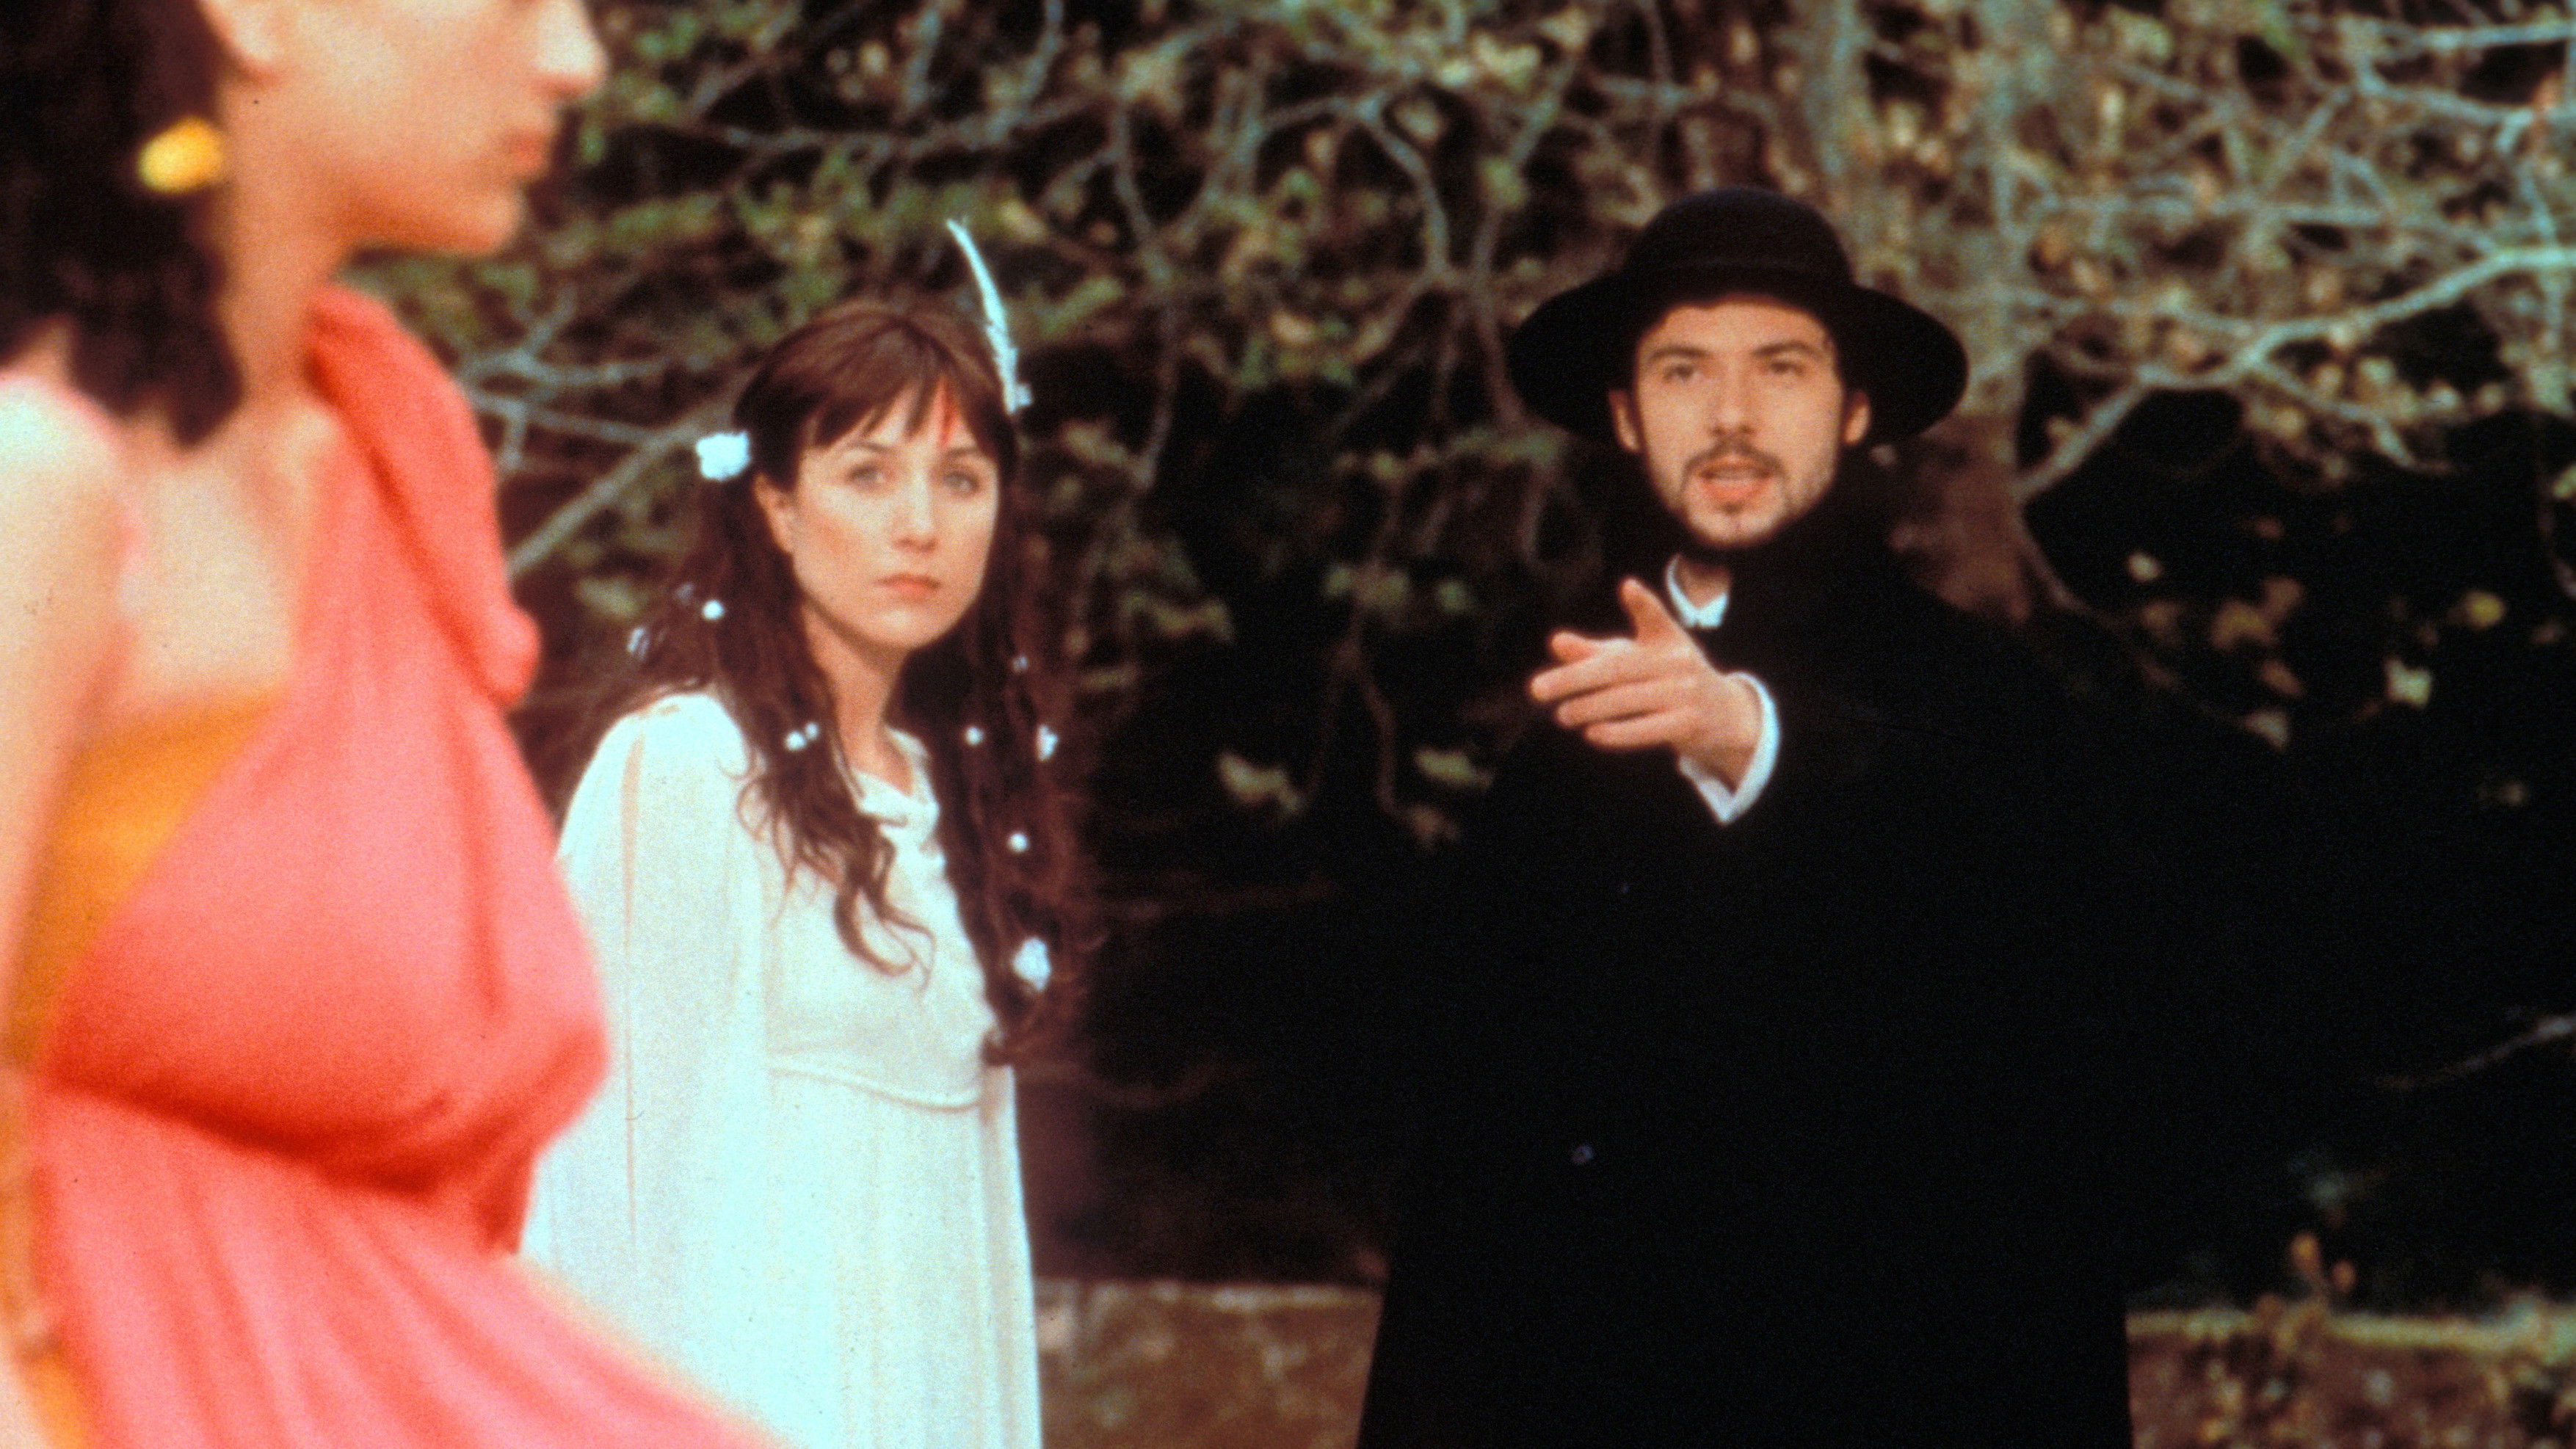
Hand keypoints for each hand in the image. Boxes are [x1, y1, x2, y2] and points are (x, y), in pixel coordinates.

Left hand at [1530, 577, 1762, 784]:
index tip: (1628, 586)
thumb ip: (1597, 652)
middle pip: (1620, 668)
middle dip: (1575, 678)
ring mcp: (1686, 693)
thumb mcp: (1638, 660)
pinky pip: (1649, 729)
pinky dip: (1619, 733)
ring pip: (1629, 699)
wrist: (1724, 717)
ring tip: (1561, 715)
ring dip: (1591, 708)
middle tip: (1538, 690)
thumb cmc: (1668, 680)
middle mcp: (1679, 661)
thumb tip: (1556, 642)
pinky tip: (1591, 734)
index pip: (1656, 617)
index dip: (1644, 603)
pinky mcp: (1690, 724)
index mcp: (1667, 638)